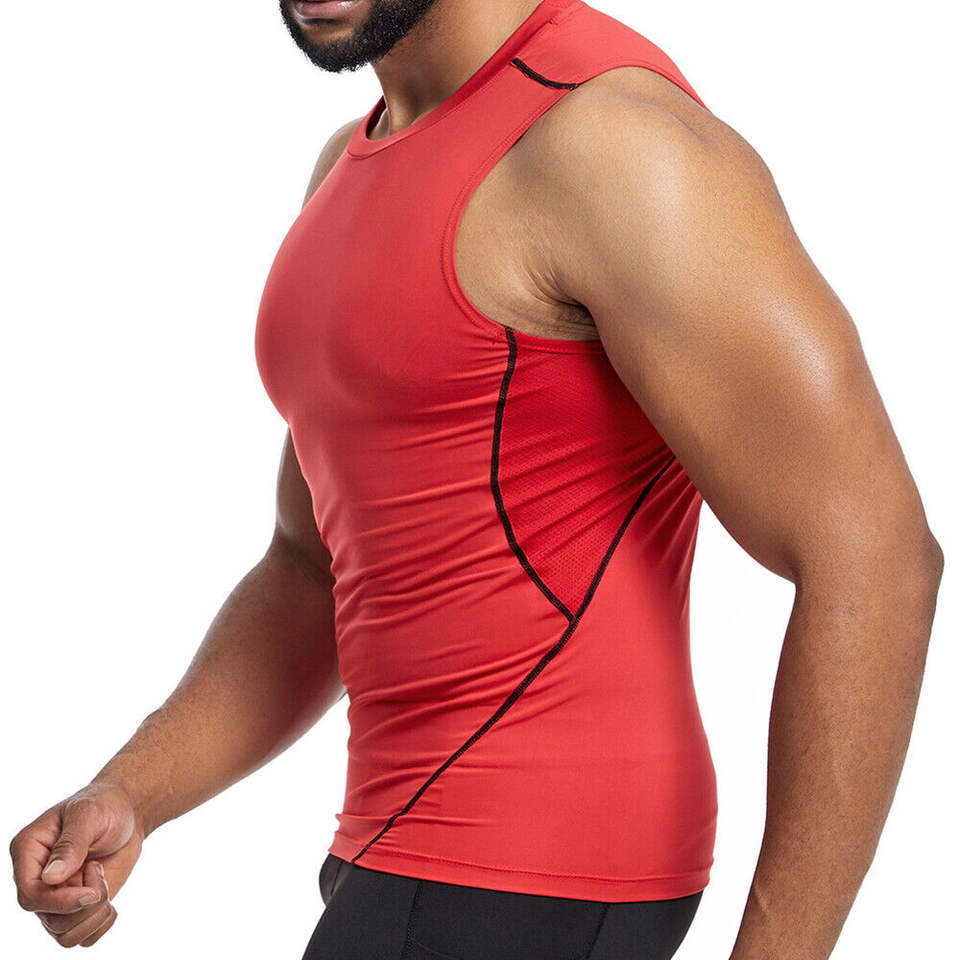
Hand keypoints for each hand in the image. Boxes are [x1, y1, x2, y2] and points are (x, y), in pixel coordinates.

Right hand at [10, 782, 144, 947]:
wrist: (127, 811)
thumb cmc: (104, 805)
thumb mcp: (88, 815)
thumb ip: (71, 844)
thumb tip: (50, 878)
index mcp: (29, 852)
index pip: (30, 895)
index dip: (59, 903)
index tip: (91, 894)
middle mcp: (38, 879)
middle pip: (49, 920)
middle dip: (84, 905)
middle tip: (100, 871)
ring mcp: (56, 896)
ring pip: (64, 935)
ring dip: (94, 915)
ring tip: (103, 881)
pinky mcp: (76, 906)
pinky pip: (81, 939)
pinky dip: (100, 927)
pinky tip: (112, 904)